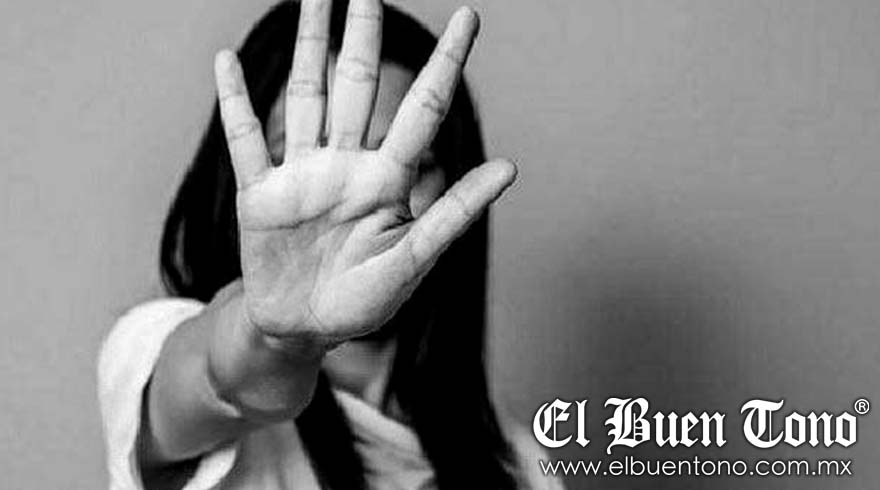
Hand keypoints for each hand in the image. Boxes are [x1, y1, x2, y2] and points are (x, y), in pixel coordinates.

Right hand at [214, 0, 515, 350]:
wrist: (302, 331)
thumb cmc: (363, 302)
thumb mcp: (413, 262)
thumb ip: (453, 213)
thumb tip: (509, 167)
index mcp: (388, 181)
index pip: (423, 109)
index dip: (446, 63)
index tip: (470, 17)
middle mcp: (346, 166)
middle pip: (357, 86)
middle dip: (363, 36)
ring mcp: (301, 174)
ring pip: (306, 97)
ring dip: (307, 48)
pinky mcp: (259, 192)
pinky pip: (245, 139)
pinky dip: (234, 102)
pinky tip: (227, 61)